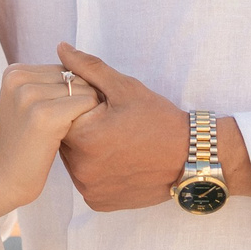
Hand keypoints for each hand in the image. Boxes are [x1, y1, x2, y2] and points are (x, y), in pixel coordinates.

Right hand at [0, 62, 101, 209]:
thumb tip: (82, 70)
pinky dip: (89, 121)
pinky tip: (72, 138)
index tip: (59, 117)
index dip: (72, 94)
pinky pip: (87, 104)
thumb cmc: (19, 146)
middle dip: (80, 101)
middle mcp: (19, 78)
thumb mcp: (25, 105)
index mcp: (14, 72)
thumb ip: (46, 85)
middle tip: (65, 128)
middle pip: (75, 77)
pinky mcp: (44, 115)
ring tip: (66, 134)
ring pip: (84, 89)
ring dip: (86, 112)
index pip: (64, 69)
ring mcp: (30, 95)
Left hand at [55, 46, 192, 211]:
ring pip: (73, 161)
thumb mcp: (124, 87)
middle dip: (81, 128)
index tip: (102, 108)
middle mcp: (81, 168)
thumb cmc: (158, 119)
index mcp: (84, 136)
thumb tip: (60, 47)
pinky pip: (86, 181)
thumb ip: (87, 67)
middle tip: (111, 125)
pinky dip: (96, 170)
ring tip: (116, 142)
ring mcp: (89, 188)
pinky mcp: (98, 202)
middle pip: (64, 139)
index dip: (79, 107)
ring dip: (86, 150)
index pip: (61, 114)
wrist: (190, 158)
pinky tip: (118, 160)